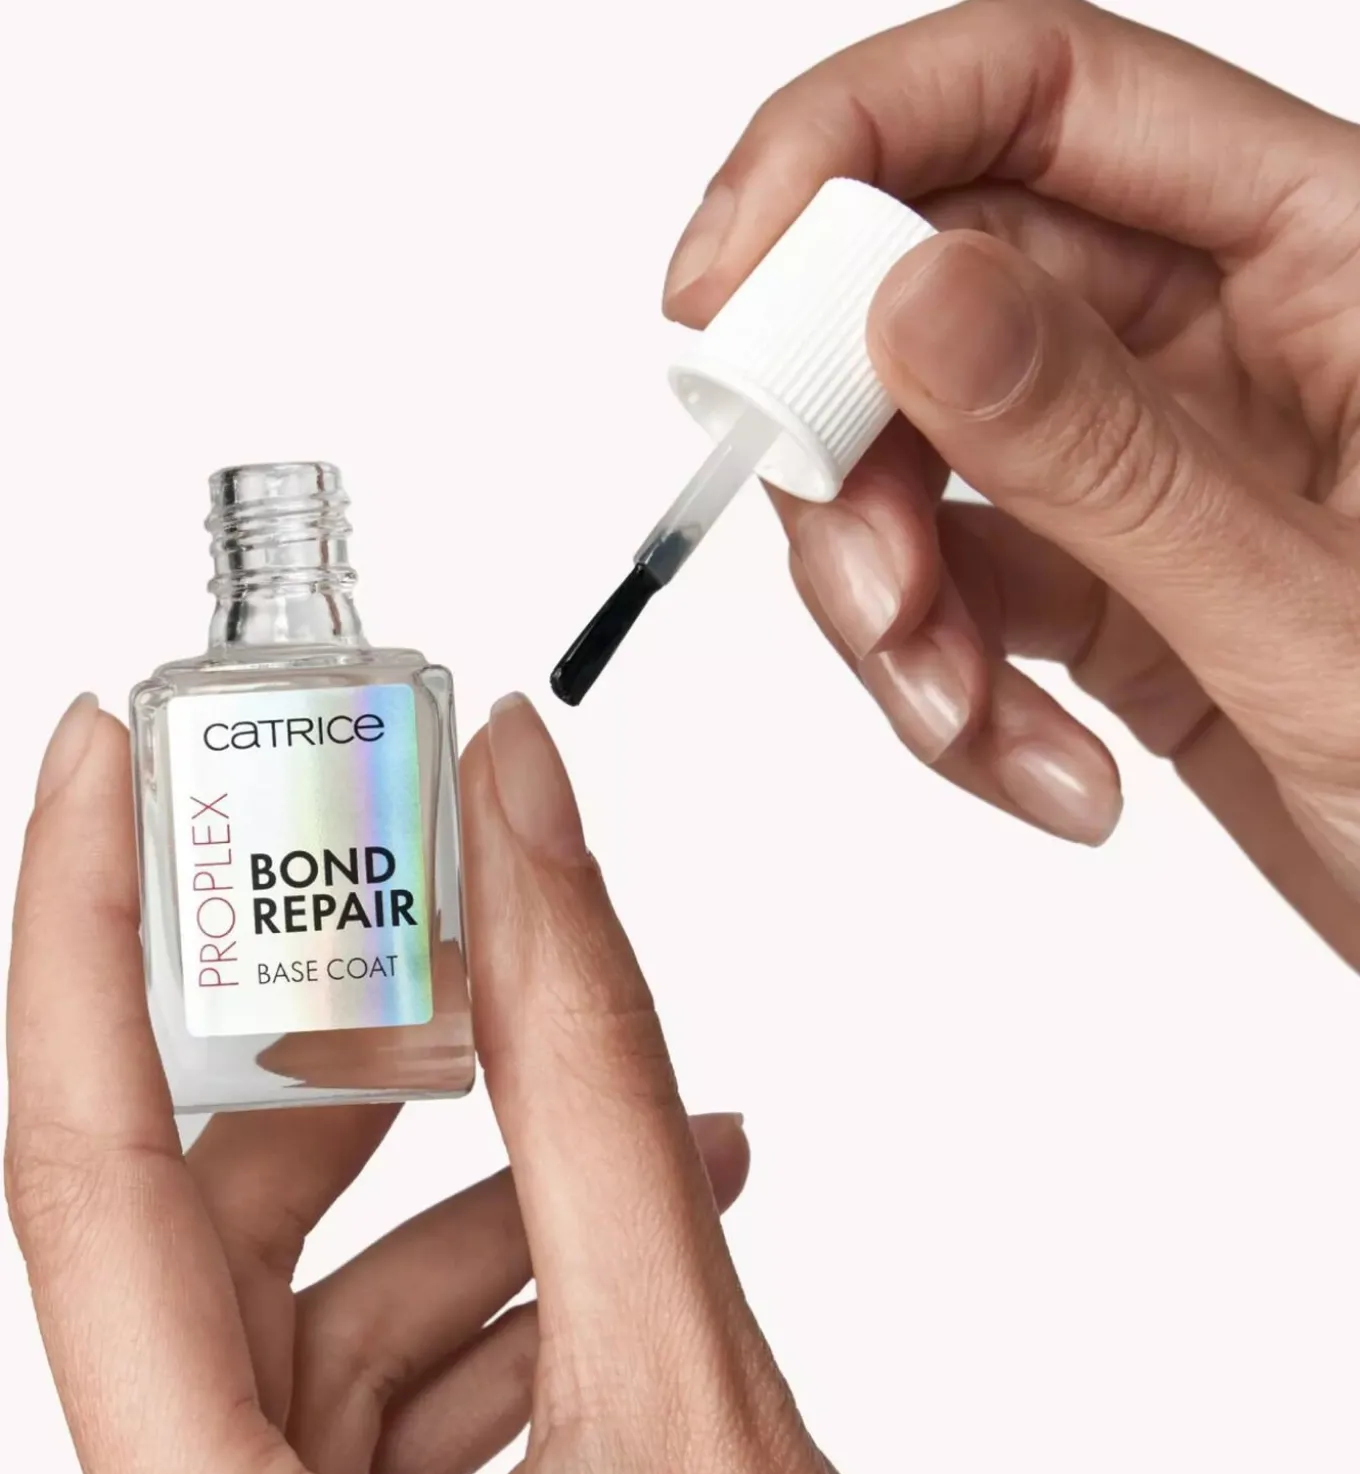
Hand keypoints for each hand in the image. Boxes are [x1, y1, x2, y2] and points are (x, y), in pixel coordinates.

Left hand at [7, 692, 896, 1473]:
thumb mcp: (689, 1397)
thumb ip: (594, 1081)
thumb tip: (528, 811)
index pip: (80, 1176)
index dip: (75, 928)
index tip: (107, 752)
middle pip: (208, 1232)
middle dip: (348, 1057)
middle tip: (435, 906)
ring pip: (316, 1306)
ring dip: (474, 1184)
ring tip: (637, 1114)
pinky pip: (390, 1385)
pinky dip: (507, 1283)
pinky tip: (634, 1225)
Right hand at [663, 0, 1359, 967]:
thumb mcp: (1314, 612)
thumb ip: (1110, 454)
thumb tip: (913, 301)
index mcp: (1327, 253)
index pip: (1044, 96)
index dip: (852, 143)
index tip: (726, 284)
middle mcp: (1220, 336)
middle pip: (936, 293)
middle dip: (854, 447)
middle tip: (861, 576)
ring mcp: (1147, 464)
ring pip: (917, 460)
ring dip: (891, 598)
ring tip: (962, 718)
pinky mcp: (1105, 584)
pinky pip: (956, 593)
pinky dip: (947, 686)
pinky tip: (1041, 767)